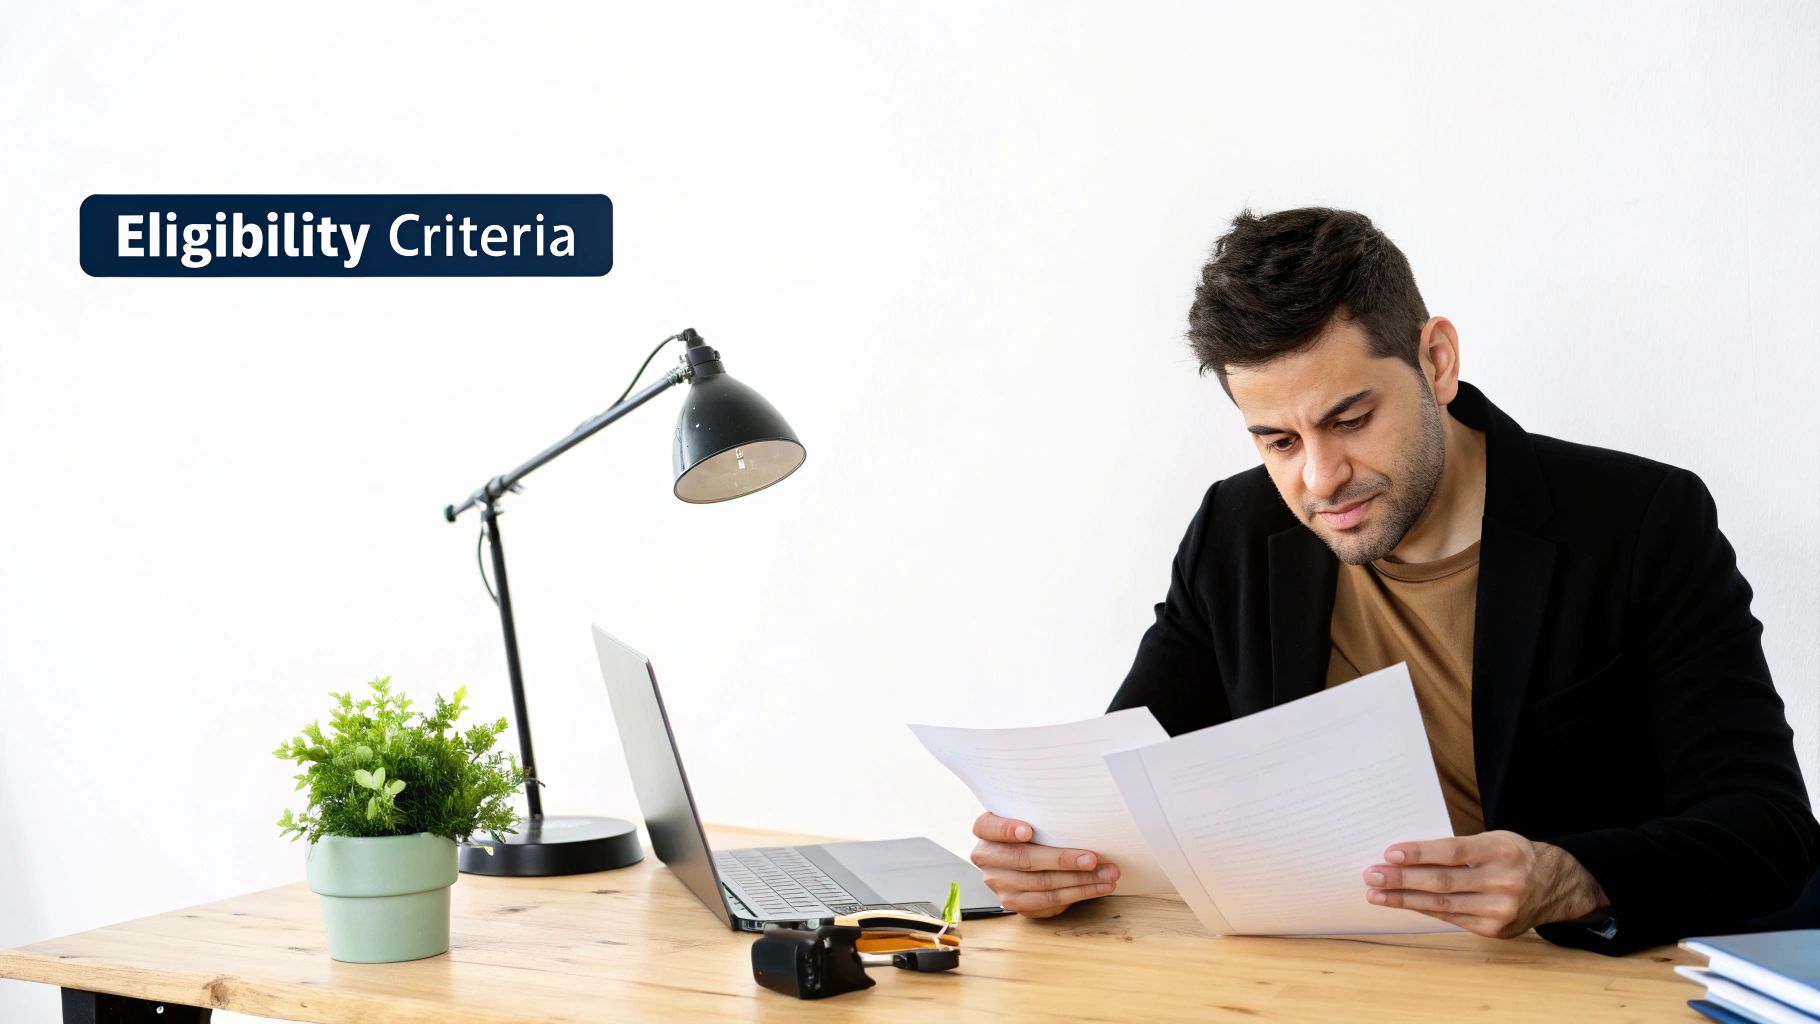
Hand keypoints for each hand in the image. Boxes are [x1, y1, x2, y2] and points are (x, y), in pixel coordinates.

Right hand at [969, 812, 1119, 917]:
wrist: (1020, 859)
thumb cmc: (1032, 832)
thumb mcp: (1029, 817)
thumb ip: (1041, 816)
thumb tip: (1083, 814)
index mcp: (985, 831)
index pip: (988, 827)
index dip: (1006, 829)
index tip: (1028, 831)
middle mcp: (987, 857)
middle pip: (1024, 859)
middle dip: (1063, 859)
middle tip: (1093, 858)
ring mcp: (998, 883)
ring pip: (1042, 883)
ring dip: (1080, 880)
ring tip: (1107, 873)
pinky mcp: (1014, 903)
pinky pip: (1049, 900)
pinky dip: (1079, 893)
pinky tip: (1098, 887)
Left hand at [1362, 831, 1609, 937]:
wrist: (1555, 886)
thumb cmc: (1511, 856)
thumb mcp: (1494, 840)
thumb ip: (1458, 848)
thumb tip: (1406, 855)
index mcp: (1502, 850)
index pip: (1453, 851)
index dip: (1419, 853)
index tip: (1389, 853)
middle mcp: (1504, 881)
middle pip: (1443, 881)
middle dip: (1402, 879)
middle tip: (1372, 875)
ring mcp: (1501, 909)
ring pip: (1443, 905)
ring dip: (1404, 899)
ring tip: (1377, 894)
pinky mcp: (1495, 930)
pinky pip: (1451, 918)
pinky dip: (1424, 910)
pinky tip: (1402, 904)